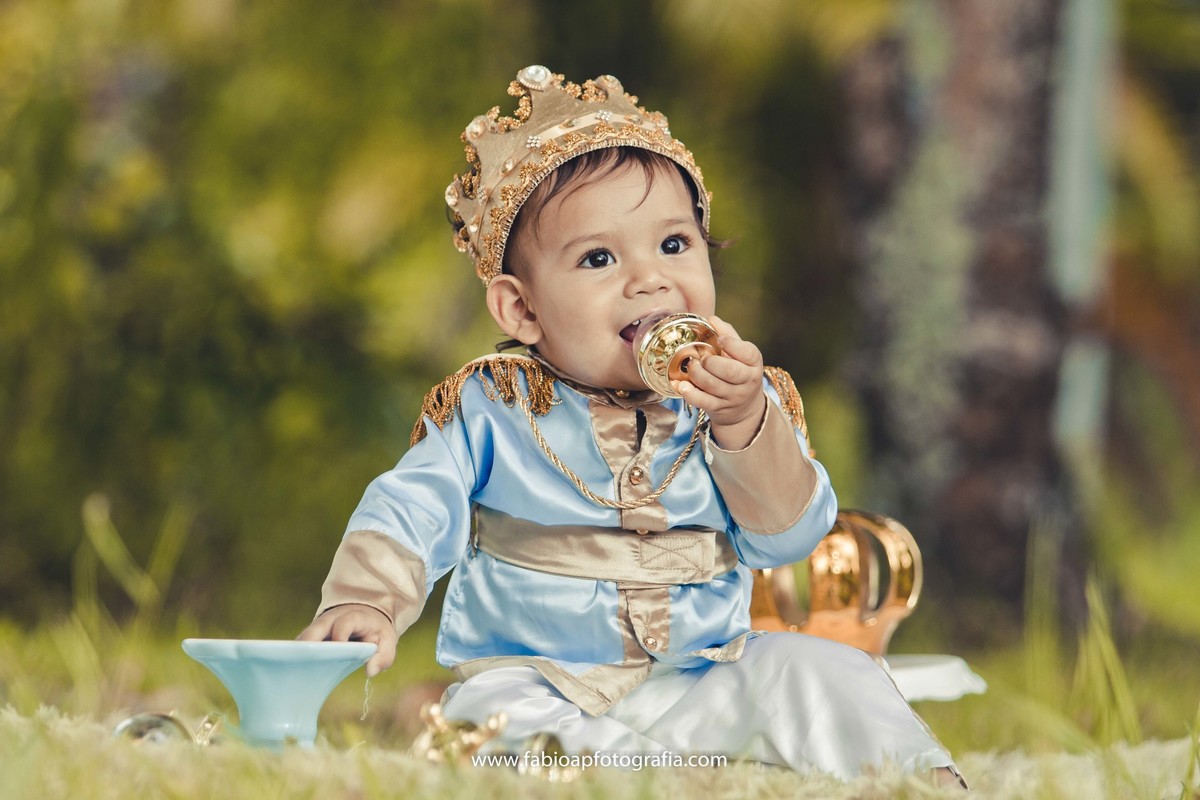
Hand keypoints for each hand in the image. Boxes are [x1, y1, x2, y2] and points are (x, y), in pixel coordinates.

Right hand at [297, 603, 396, 677]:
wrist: (367, 617)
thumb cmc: (376, 633)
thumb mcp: (387, 642)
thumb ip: (383, 657)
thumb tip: (370, 671)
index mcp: (354, 617)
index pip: (344, 623)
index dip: (340, 635)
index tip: (338, 653)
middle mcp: (332, 619)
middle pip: (316, 628)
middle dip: (310, 644)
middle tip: (305, 664)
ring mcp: (319, 626)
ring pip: (305, 637)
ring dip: (301, 652)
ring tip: (298, 671)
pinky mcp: (311, 636)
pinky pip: (301, 645)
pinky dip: (299, 656)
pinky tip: (299, 672)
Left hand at [674, 315, 766, 450]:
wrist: (743, 407)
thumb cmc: (738, 371)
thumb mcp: (739, 353)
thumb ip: (727, 334)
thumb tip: (712, 318)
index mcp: (754, 363)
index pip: (748, 352)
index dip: (732, 344)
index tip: (719, 339)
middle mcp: (747, 381)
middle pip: (730, 371)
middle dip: (711, 362)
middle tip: (701, 357)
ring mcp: (733, 397)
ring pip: (713, 386)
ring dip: (697, 374)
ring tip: (691, 366)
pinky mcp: (719, 408)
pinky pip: (703, 402)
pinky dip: (690, 393)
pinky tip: (681, 385)